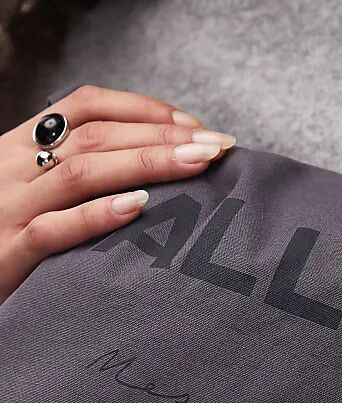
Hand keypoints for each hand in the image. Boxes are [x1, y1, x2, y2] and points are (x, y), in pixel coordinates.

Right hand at [0, 83, 236, 301]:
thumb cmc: (4, 238)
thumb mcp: (32, 194)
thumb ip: (74, 178)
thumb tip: (151, 172)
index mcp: (21, 147)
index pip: (85, 108)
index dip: (142, 110)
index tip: (194, 126)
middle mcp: (15, 168)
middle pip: (95, 137)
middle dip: (161, 137)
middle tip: (217, 146)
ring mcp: (11, 208)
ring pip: (80, 173)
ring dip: (146, 164)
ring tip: (197, 164)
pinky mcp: (10, 251)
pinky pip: (54, 229)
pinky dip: (97, 216)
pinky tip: (138, 207)